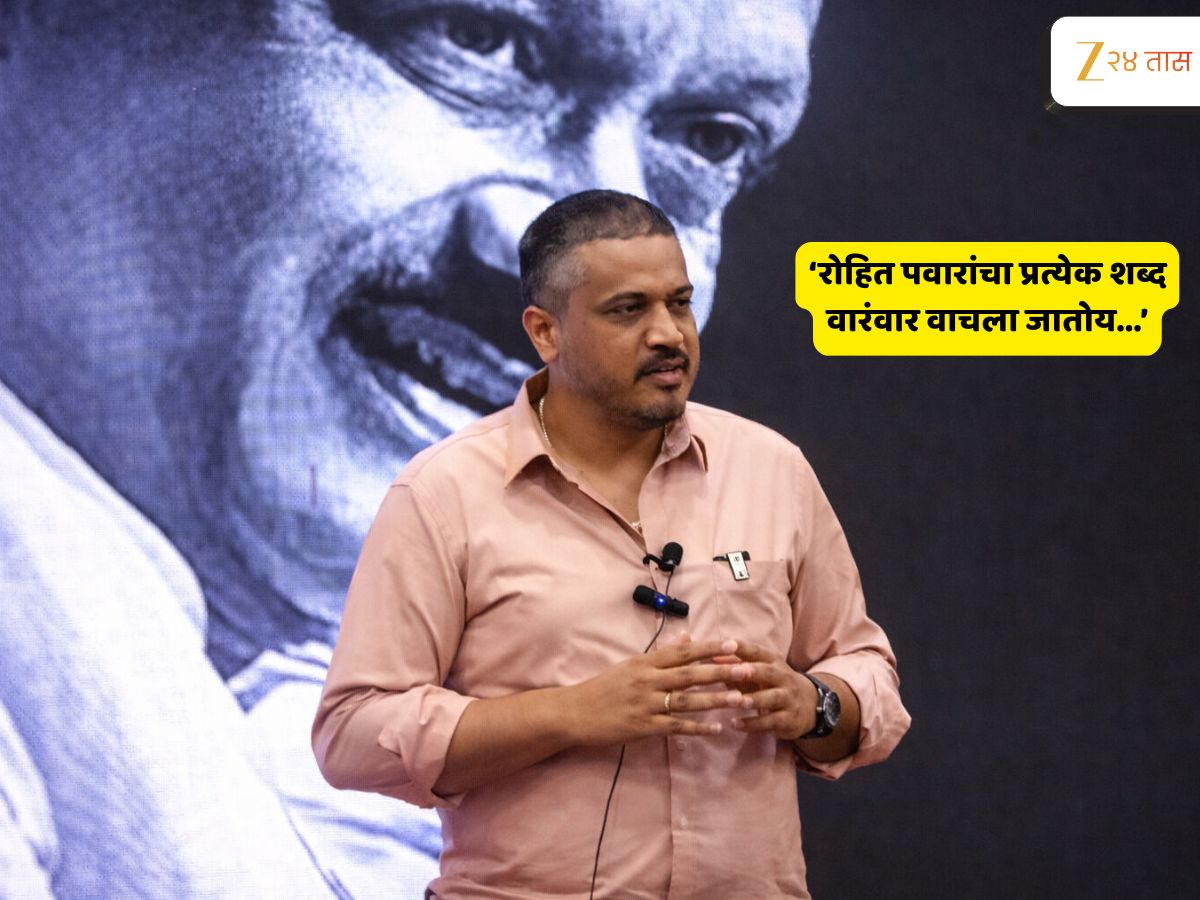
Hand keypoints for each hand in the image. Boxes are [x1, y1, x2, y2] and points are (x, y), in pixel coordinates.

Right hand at [566, 633, 740, 745]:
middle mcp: (647, 680)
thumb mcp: (631, 665)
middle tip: (747, 669)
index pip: (683, 652)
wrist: (575, 711)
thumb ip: (662, 653)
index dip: (710, 648)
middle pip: (690, 674)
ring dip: (715, 700)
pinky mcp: (642, 726)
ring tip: (740, 699)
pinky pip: (675, 727)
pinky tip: (717, 729)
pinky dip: (697, 728)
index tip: (734, 645)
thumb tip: (688, 636)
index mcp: (645, 662)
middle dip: (720, 671)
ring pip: (686, 700)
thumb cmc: (604, 687)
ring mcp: (645, 704)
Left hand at [721, 640, 817, 740]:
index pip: (758, 652)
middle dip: (753, 671)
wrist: (808, 705)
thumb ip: (735, 664)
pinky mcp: (789, 719)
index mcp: (773, 662)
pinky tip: (735, 724)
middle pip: (768, 672)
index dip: (744, 648)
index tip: (728, 644)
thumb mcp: (758, 671)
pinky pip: (770, 721)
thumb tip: (709, 656)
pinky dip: (753, 723)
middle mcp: (783, 677)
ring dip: (754, 699)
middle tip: (736, 671)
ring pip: (772, 698)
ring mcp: (788, 698)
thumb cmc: (772, 684)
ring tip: (736, 701)